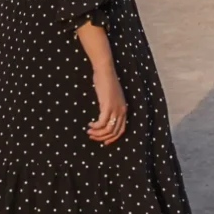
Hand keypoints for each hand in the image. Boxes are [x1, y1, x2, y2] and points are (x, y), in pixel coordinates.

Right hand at [77, 22, 126, 144]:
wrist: (105, 71)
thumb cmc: (106, 82)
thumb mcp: (111, 97)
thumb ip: (110, 107)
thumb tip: (104, 115)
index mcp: (124, 110)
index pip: (121, 130)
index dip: (112, 138)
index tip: (103, 142)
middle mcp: (121, 111)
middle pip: (114, 132)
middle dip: (102, 137)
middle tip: (92, 136)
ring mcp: (115, 109)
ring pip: (108, 130)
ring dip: (97, 133)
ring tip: (89, 132)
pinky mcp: (108, 107)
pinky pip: (102, 123)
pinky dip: (95, 126)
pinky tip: (90, 125)